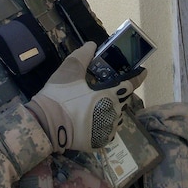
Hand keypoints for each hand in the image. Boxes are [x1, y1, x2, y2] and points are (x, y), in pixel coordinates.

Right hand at [26, 43, 142, 152]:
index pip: (131, 84)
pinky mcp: (99, 142)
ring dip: (110, 108)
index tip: (142, 72)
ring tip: (97, 103)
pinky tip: (92, 118)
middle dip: (117, 93)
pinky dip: (102, 123)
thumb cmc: (59, 96)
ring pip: (115, 116)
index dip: (137, 77)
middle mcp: (113, 114)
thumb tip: (92, 45)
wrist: (45, 125)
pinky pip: (106, 130)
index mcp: (110, 96)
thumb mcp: (69, 70)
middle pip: (121, 100)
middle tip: (105, 88)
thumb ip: (83, 55)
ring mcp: (107, 130)